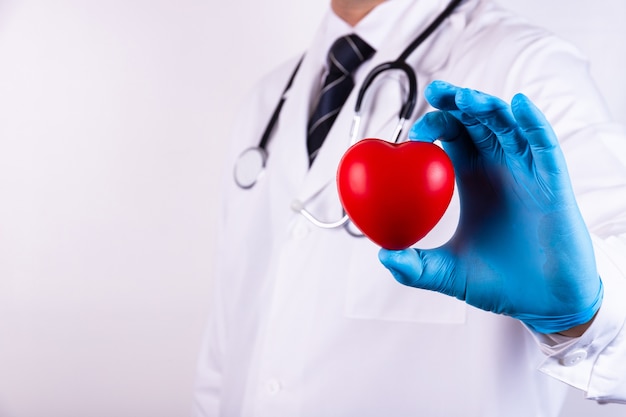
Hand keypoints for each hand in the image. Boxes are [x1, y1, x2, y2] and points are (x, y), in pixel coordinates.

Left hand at [378, 81, 602, 333]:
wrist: (544, 302)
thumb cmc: (500, 282)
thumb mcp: (449, 272)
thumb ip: (416, 267)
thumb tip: (382, 256)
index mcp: (471, 178)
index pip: (451, 136)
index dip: (434, 124)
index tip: (413, 133)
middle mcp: (498, 167)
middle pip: (476, 120)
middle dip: (456, 101)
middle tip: (436, 93)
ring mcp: (527, 170)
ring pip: (508, 124)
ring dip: (488, 106)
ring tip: (466, 99)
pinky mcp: (553, 181)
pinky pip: (544, 144)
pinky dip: (532, 121)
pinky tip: (517, 104)